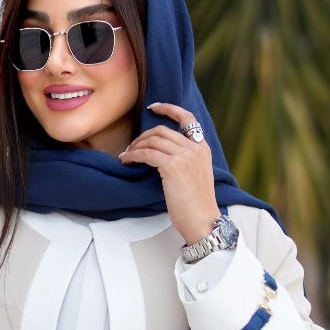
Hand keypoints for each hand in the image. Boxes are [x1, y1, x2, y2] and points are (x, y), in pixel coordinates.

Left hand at [118, 101, 218, 244]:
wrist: (203, 221)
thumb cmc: (196, 205)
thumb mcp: (197, 176)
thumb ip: (186, 160)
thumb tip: (162, 154)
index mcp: (203, 148)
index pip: (187, 118)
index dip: (169, 109)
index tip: (153, 107)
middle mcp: (195, 148)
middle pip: (162, 131)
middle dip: (143, 137)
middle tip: (131, 147)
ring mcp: (184, 156)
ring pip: (153, 140)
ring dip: (135, 147)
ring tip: (126, 156)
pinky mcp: (172, 167)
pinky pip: (147, 154)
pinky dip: (133, 156)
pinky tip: (126, 161)